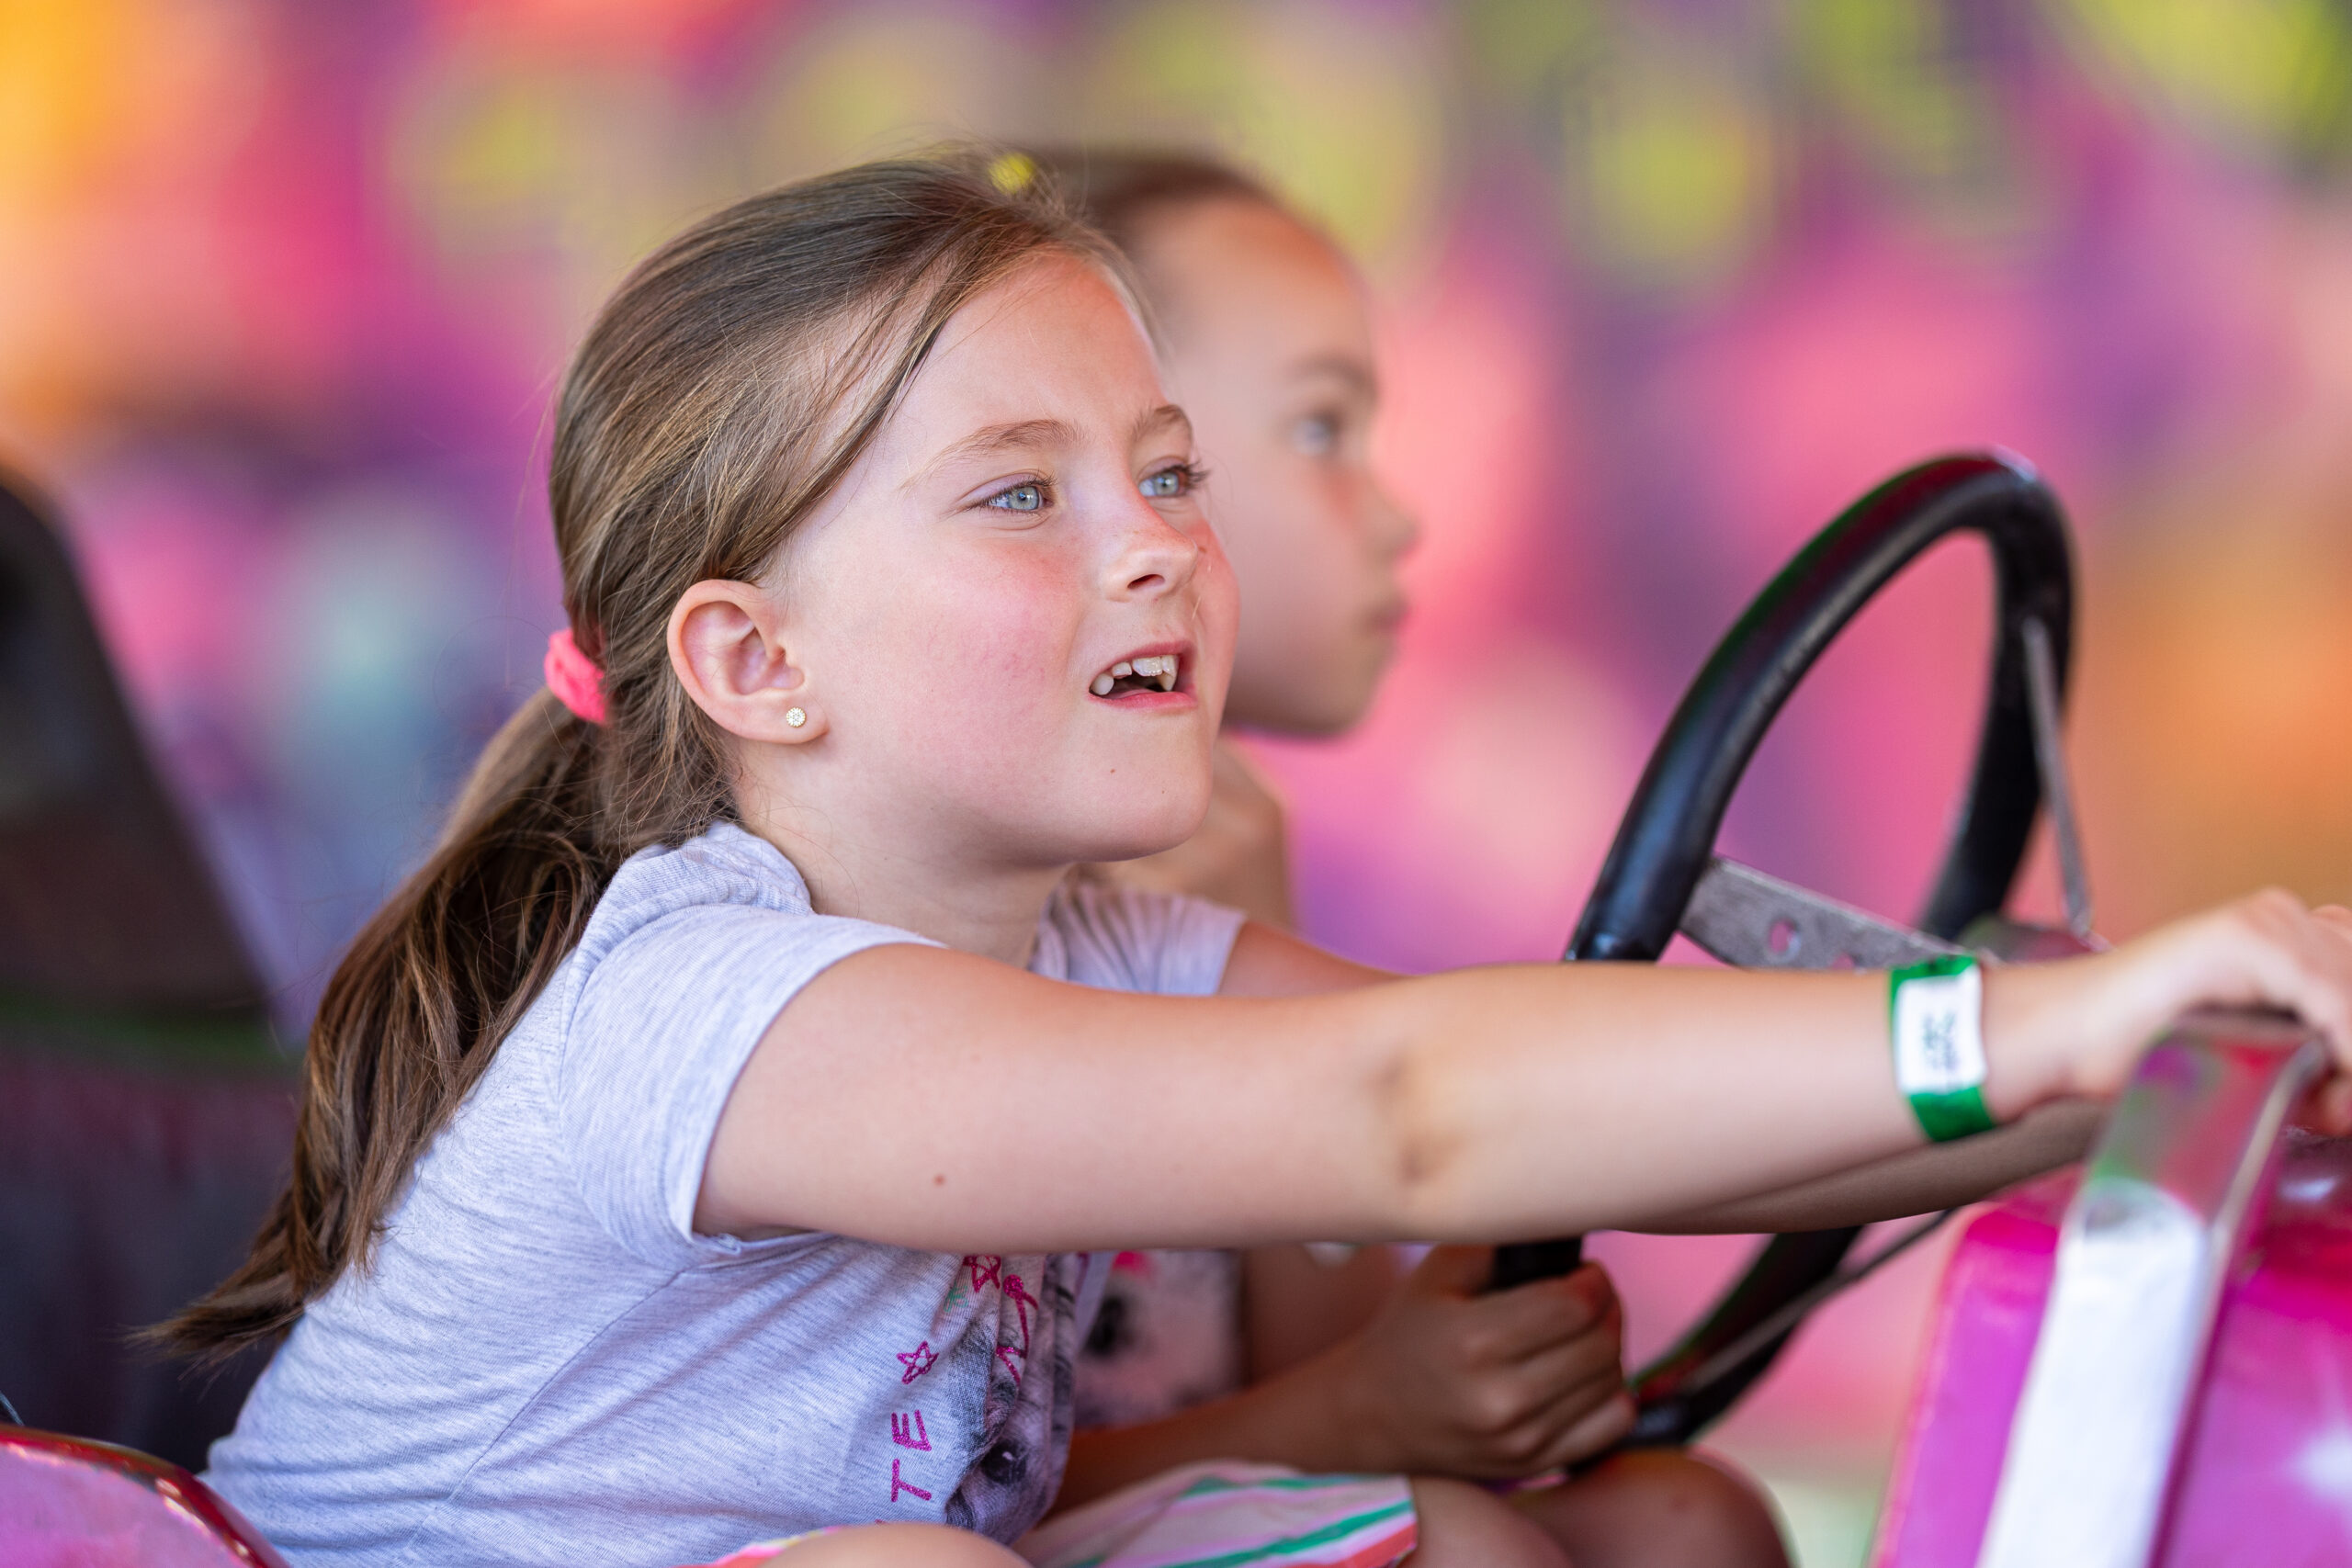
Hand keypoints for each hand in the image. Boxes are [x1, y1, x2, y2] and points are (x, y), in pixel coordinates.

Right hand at [1322, 1244, 1633, 1479]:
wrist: (1374, 1413)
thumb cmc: (1409, 1332)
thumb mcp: (1437, 1273)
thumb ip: (1495, 1242)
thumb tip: (1554, 1216)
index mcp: (1475, 1341)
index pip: (1573, 1306)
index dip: (1595, 1281)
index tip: (1586, 1271)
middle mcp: (1503, 1398)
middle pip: (1600, 1343)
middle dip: (1609, 1307)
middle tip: (1592, 1294)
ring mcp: (1522, 1439)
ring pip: (1612, 1380)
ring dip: (1610, 1345)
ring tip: (1585, 1329)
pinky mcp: (1535, 1463)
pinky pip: (1613, 1424)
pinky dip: (1613, 1392)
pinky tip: (1587, 1374)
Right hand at [1993, 893, 2351, 1121]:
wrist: (2064, 1035)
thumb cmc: (2133, 1047)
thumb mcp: (2245, 1050)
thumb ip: (2305, 1059)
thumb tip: (2350, 1095)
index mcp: (2278, 933)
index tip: (2339, 1091)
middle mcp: (2278, 915)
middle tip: (2330, 1105)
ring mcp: (2264, 920)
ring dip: (2350, 1054)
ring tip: (2323, 1101)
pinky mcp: (2248, 939)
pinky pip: (2336, 1000)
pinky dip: (2345, 1048)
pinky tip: (2323, 1083)